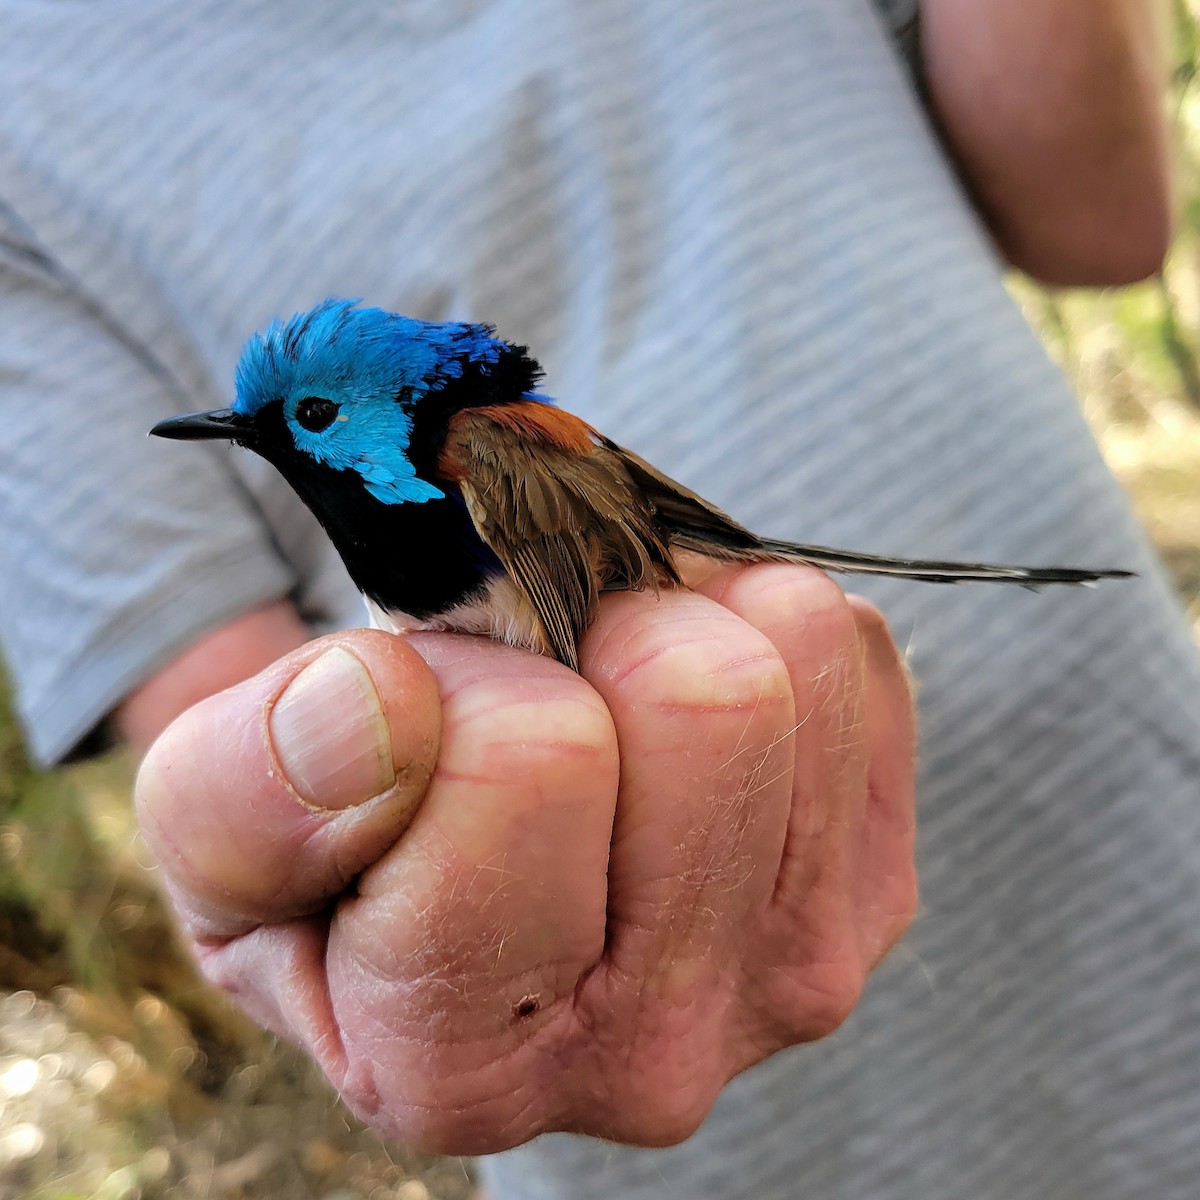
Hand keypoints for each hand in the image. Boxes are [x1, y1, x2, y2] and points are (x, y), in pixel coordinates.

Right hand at [134, 563, 915, 1153]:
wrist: (458, 851)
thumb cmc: (337, 842)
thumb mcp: (220, 822)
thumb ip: (250, 786)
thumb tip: (381, 709)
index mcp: (460, 1064)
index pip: (530, 765)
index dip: (458, 677)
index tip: (427, 706)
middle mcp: (657, 1050)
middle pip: (708, 702)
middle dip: (590, 633)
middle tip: (531, 675)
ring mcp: (794, 968)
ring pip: (796, 655)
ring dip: (678, 619)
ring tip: (602, 682)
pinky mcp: (874, 882)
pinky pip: (850, 653)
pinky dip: (751, 627)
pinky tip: (679, 705)